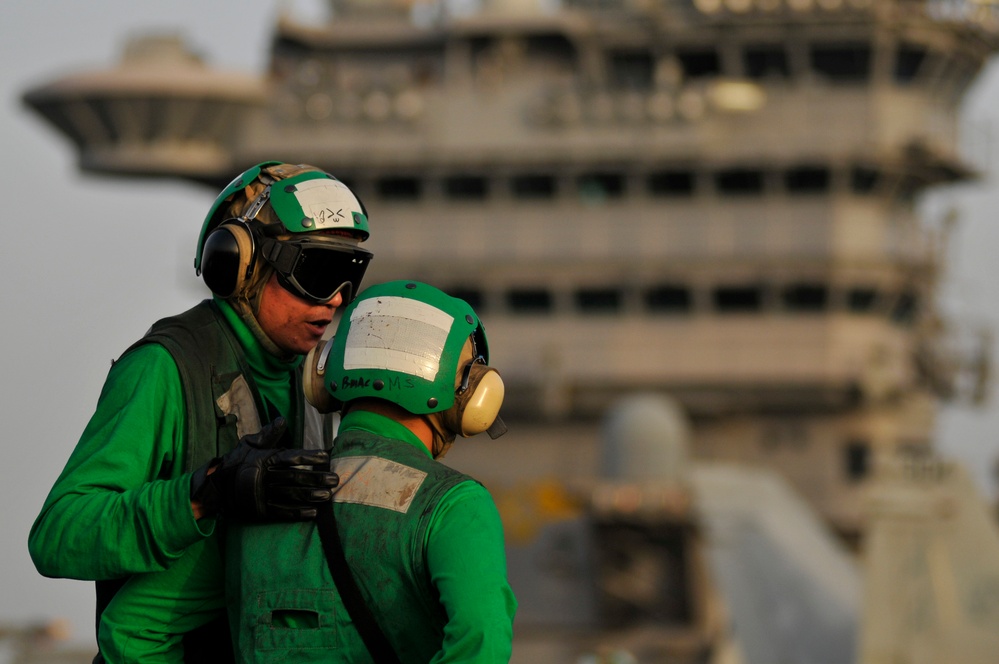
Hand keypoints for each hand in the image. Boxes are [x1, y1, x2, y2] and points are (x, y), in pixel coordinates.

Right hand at [190, 417, 337, 521]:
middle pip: (293, 478)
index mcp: (263, 459)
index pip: (288, 457)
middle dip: (315, 478)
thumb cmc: (236, 462)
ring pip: (289, 495)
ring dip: (309, 496)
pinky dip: (297, 513)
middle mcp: (263, 477)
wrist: (214, 487)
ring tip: (327, 495)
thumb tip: (281, 420)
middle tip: (334, 479)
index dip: (307, 457)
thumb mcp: (249, 444)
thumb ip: (268, 435)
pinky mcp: (259, 510)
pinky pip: (280, 512)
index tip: (325, 456)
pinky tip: (312, 513)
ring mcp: (261, 495)